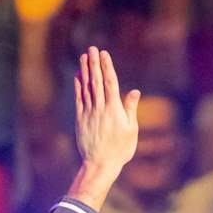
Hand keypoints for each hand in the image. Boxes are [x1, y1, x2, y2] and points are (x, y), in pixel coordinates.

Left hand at [73, 47, 139, 176]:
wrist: (100, 164)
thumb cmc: (120, 149)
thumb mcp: (131, 130)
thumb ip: (130, 108)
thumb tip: (134, 91)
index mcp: (114, 109)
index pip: (110, 82)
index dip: (107, 66)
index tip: (104, 54)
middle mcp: (100, 107)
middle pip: (97, 81)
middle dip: (94, 63)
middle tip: (92, 49)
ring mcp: (89, 112)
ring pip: (87, 87)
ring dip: (85, 70)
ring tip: (84, 57)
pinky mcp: (81, 118)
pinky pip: (79, 98)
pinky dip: (78, 85)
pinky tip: (78, 75)